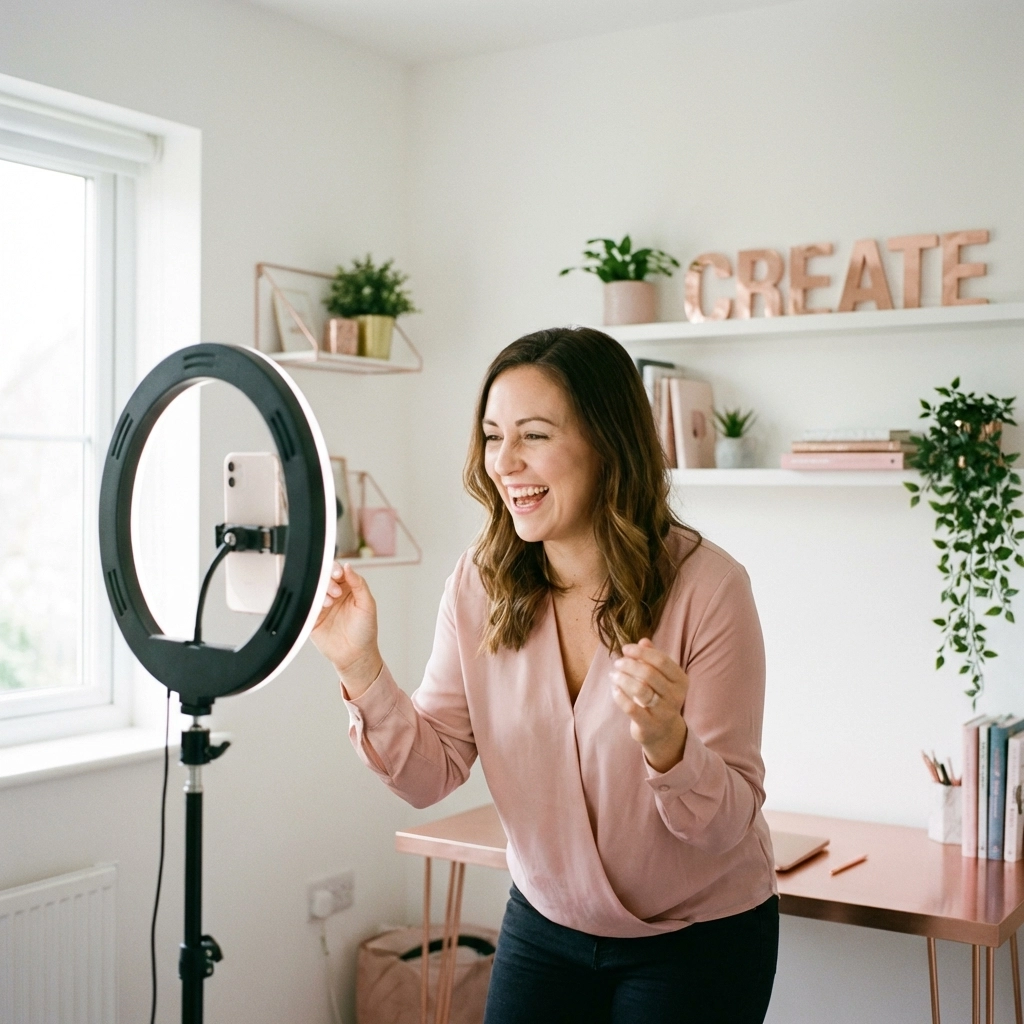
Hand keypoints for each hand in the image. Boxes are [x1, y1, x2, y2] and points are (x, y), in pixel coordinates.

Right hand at [310, 562, 382, 698]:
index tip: (338, 574)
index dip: (335, 569)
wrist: (355, 656)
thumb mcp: (368, 604)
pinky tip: (320, 607)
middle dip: (328, 581)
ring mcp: (322, 605)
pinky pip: (306, 604)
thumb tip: (348, 566)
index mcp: (348, 588)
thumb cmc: (365, 631)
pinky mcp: (311, 617)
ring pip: (314, 589)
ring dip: (320, 591)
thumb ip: (359, 584)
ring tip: (330, 602)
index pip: (338, 571)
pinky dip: (311, 602)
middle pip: (323, 578)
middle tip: (336, 592)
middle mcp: (334, 594)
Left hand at [610, 638, 688, 772]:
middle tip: (617, 663)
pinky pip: (631, 708)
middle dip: (629, 665)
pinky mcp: (649, 726)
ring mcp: (664, 712)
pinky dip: (620, 696)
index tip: (625, 648)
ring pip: (640, 690)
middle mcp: (676, 696)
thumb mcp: (661, 677)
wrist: (664, 732)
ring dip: (623, 679)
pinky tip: (614, 689)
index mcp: (681, 680)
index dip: (641, 652)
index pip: (661, 660)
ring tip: (613, 675)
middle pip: (649, 673)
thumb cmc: (659, 697)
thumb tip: (643, 641)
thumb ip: (653, 658)